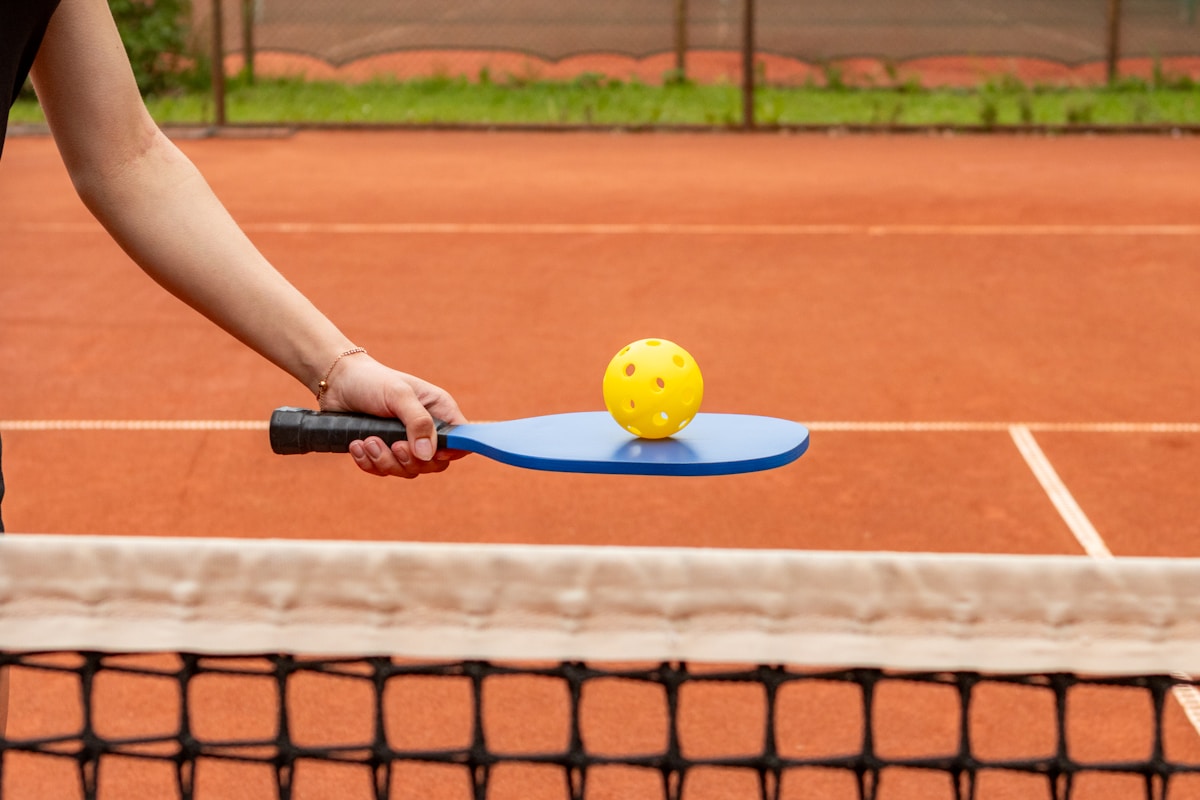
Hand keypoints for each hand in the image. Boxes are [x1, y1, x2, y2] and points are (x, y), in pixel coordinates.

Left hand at [317, 352, 468, 477]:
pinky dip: (369, 463)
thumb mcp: (399, 395)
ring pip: (408, 470)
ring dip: (385, 460)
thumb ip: (417, 422)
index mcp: (439, 411)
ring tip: (367, 440)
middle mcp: (425, 430)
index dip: (451, 452)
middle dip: (410, 460)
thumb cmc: (372, 381)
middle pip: (434, 463)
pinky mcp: (383, 453)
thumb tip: (428, 455)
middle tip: (393, 445)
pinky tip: (356, 445)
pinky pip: (383, 471)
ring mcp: (405, 443)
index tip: (432, 452)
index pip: (461, 440)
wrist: (337, 383)